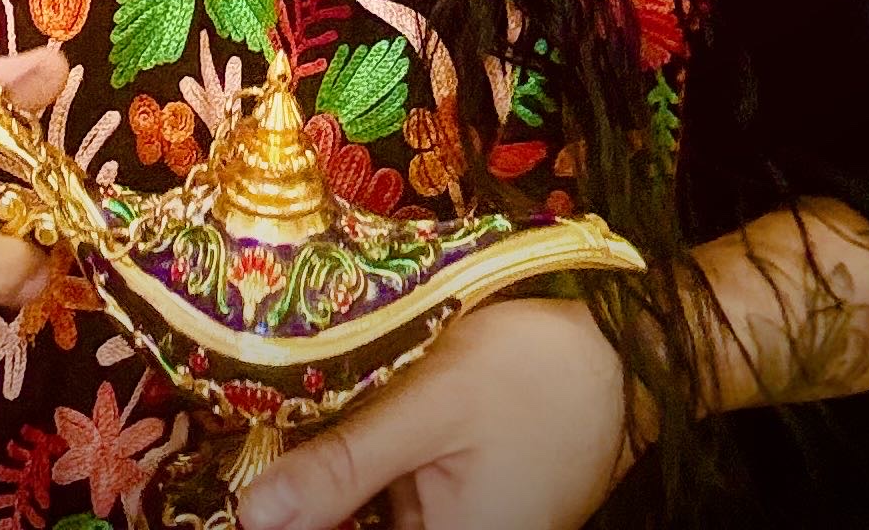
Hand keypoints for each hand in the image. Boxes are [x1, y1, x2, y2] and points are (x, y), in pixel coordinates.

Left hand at [239, 300, 648, 529]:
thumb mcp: (433, 403)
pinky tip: (330, 432)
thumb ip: (345, 465)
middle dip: (303, 503)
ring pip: (363, 520)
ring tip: (278, 439)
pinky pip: (388, 506)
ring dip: (327, 489)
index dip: (283, 525)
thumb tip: (252, 516)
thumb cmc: (535, 374)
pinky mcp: (453, 511)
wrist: (624, 357)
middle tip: (256, 457)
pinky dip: (356, 476)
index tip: (244, 495)